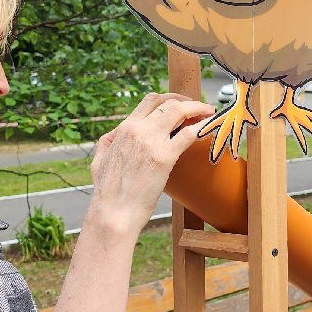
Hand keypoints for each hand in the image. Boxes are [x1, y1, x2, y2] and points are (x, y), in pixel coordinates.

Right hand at [86, 92, 214, 238]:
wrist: (113, 212)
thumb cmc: (108, 193)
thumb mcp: (100, 160)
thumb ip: (108, 144)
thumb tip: (113, 137)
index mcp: (124, 129)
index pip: (150, 101)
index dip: (170, 98)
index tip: (181, 104)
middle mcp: (138, 130)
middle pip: (167, 102)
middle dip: (187, 101)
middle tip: (200, 107)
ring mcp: (151, 142)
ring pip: (178, 111)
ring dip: (198, 109)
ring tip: (209, 112)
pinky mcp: (164, 157)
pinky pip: (188, 134)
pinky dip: (203, 126)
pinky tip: (211, 126)